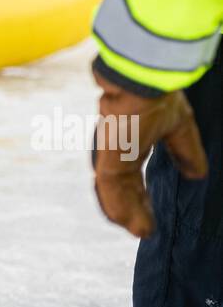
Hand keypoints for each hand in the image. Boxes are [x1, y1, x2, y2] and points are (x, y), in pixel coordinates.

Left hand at [92, 66, 206, 236]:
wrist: (142, 75)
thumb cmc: (159, 93)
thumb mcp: (179, 126)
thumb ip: (185, 150)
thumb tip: (198, 174)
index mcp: (133, 140)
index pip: (132, 176)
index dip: (140, 197)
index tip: (148, 216)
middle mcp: (118, 147)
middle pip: (123, 186)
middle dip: (134, 208)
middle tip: (142, 229)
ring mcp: (111, 150)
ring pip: (115, 190)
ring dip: (126, 212)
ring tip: (138, 230)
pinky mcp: (108, 153)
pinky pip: (110, 186)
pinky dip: (117, 206)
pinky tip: (124, 222)